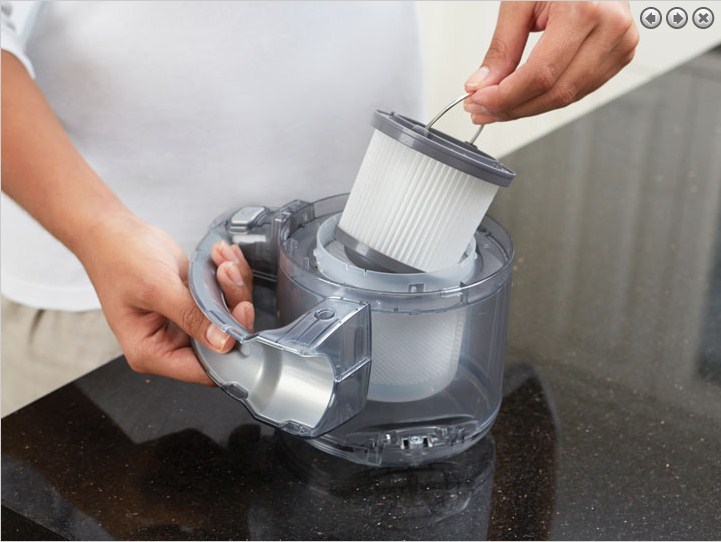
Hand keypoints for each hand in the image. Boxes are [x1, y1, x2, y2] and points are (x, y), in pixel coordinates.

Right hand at [79, 212, 253, 384]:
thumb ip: (191, 317)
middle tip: (229, 275)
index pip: (204, 371)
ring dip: (233, 287)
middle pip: (223, 343)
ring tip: (222, 261)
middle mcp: (170, 343)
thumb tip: (223, 343)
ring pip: (228, 318)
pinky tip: (221, 258)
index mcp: (152, 352)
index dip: (229, 347)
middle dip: (233, 307)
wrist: (113, 231)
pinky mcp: (194, 305)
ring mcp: (185, 324)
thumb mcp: (156, 288)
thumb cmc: (119, 258)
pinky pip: (224, 299)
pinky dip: (229, 278)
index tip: (240, 312)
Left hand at [464, 1, 638, 122]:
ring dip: (528, 108)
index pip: (540, 74)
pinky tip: (525, 97)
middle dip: (513, 108)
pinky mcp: (620, 54)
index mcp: (584, 10)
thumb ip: (502, 47)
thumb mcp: (520, 2)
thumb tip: (481, 86)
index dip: (506, 97)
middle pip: (555, 92)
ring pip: (568, 98)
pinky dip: (548, 99)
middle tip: (483, 110)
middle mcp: (609, 29)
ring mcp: (620, 44)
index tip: (479, 102)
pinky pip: (579, 91)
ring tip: (498, 106)